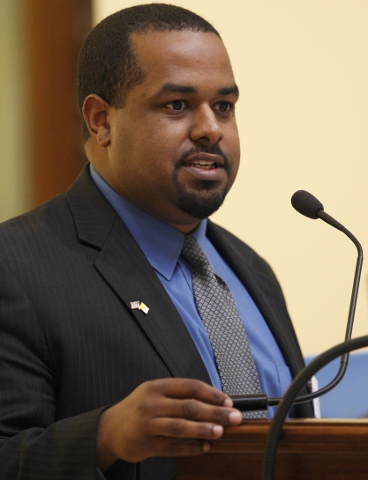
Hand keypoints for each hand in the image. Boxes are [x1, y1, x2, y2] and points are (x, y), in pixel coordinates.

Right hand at [96, 378, 241, 470]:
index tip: (227, 401)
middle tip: (234, 417)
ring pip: (182, 426)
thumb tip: (212, 401)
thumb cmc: (138, 409)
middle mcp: (152, 403)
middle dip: (215, 412)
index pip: (190, 386)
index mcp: (157, 387)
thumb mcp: (154, 393)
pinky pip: (173, 447)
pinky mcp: (146, 444)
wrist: (110, 429)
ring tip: (220, 431)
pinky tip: (204, 447)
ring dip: (204, 429)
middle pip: (189, 406)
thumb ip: (178, 395)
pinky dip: (191, 447)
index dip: (212, 394)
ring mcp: (148, 424)